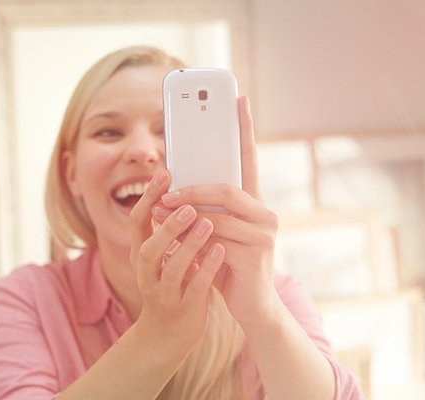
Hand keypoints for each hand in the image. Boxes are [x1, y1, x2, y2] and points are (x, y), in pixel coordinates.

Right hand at [129, 169, 225, 354]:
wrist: (169, 332)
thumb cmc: (172, 283)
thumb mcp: (164, 255)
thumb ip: (170, 229)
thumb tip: (186, 189)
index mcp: (141, 254)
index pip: (137, 222)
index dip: (148, 198)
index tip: (164, 173)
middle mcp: (146, 274)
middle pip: (147, 248)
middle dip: (166, 226)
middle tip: (187, 206)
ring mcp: (163, 293)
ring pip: (171, 268)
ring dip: (188, 245)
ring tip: (207, 224)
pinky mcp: (182, 308)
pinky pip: (193, 288)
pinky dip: (205, 269)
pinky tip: (219, 252)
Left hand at [152, 97, 279, 329]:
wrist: (251, 307)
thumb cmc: (227, 265)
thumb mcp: (212, 232)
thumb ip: (202, 210)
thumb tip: (171, 187)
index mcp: (253, 203)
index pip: (248, 158)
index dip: (244, 128)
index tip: (237, 98)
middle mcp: (264, 211)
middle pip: (226, 184)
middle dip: (192, 185)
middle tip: (166, 186)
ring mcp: (264, 230)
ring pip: (218, 209)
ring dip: (185, 209)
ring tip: (160, 211)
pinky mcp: (257, 251)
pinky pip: (217, 233)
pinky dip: (193, 233)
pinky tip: (178, 238)